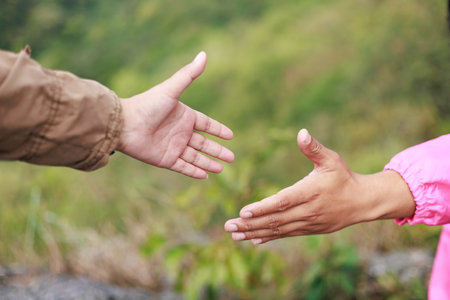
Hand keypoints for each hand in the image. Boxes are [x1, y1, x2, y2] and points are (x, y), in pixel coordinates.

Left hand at [117, 52, 233, 178]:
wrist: (124, 124)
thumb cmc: (147, 105)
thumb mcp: (171, 89)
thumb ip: (188, 74)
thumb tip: (204, 54)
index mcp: (184, 116)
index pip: (206, 124)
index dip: (218, 130)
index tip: (231, 136)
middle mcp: (180, 132)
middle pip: (204, 144)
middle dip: (218, 151)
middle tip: (232, 158)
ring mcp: (173, 146)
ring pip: (196, 157)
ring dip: (209, 163)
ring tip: (222, 169)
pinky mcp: (165, 159)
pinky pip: (183, 167)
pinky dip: (194, 171)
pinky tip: (205, 176)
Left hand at [224, 129, 414, 243]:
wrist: (362, 202)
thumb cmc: (343, 177)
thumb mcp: (331, 159)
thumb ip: (313, 148)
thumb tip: (301, 132)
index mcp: (310, 192)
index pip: (283, 202)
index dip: (263, 208)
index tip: (244, 212)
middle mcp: (308, 211)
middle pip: (275, 220)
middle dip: (250, 224)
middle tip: (228, 226)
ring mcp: (308, 223)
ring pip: (278, 230)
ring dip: (254, 232)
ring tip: (234, 235)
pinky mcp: (309, 230)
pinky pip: (286, 235)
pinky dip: (269, 237)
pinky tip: (252, 240)